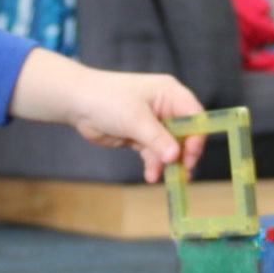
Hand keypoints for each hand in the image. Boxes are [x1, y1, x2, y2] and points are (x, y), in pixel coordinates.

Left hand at [10, 50, 205, 181]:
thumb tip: (175, 157)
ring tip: (165, 178)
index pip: (194, 116)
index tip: (189, 155)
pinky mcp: (140, 136)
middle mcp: (165, 108)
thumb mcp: (135, 119)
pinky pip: (153, 153)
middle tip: (183, 172)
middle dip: (183, 154)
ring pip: (169, 147)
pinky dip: (153, 165)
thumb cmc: (107, 99)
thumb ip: (157, 139)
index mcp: (170, 94)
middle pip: (185, 134)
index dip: (196, 136)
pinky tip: (151, 176)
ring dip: (167, 164)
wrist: (77, 103)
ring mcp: (153, 123)